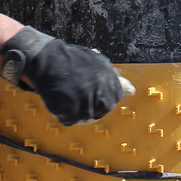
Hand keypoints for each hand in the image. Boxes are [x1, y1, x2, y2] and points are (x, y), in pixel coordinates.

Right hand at [0, 27, 133, 124]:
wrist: (47, 59)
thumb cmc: (73, 61)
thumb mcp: (98, 64)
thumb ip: (115, 80)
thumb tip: (132, 91)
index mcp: (110, 81)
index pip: (114, 98)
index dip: (102, 94)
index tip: (92, 88)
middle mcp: (101, 93)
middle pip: (102, 110)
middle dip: (91, 104)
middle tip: (78, 92)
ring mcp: (86, 104)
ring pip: (86, 117)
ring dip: (76, 108)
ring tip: (68, 93)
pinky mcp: (72, 113)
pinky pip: (70, 120)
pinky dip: (63, 112)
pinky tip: (60, 98)